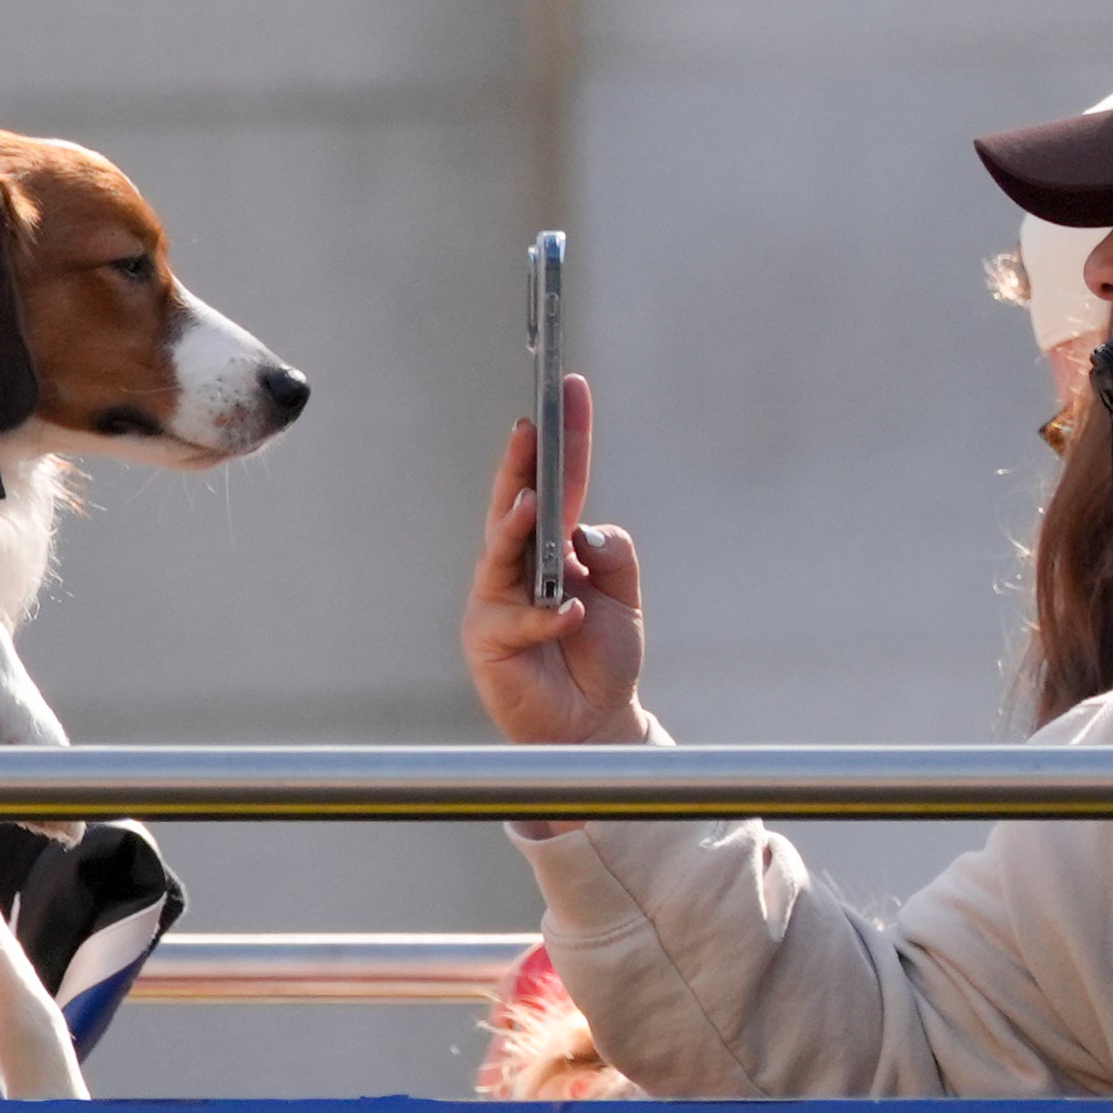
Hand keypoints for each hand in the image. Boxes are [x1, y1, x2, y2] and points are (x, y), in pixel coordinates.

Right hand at [461, 375, 649, 754]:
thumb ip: (614, 554)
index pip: (558, 481)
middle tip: (529, 429)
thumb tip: (584, 530)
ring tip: (533, 507)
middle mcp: (519, 563)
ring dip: (515, 527)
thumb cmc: (604, 657)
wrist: (594, 722)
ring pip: (499, 550)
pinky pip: (515, 617)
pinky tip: (572, 614)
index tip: (569, 389)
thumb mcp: (625, 596)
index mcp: (554, 544)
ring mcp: (497, 598)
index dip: (564, 437)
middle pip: (514, 503)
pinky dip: (548, 615)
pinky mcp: (487, 637)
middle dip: (520, 464)